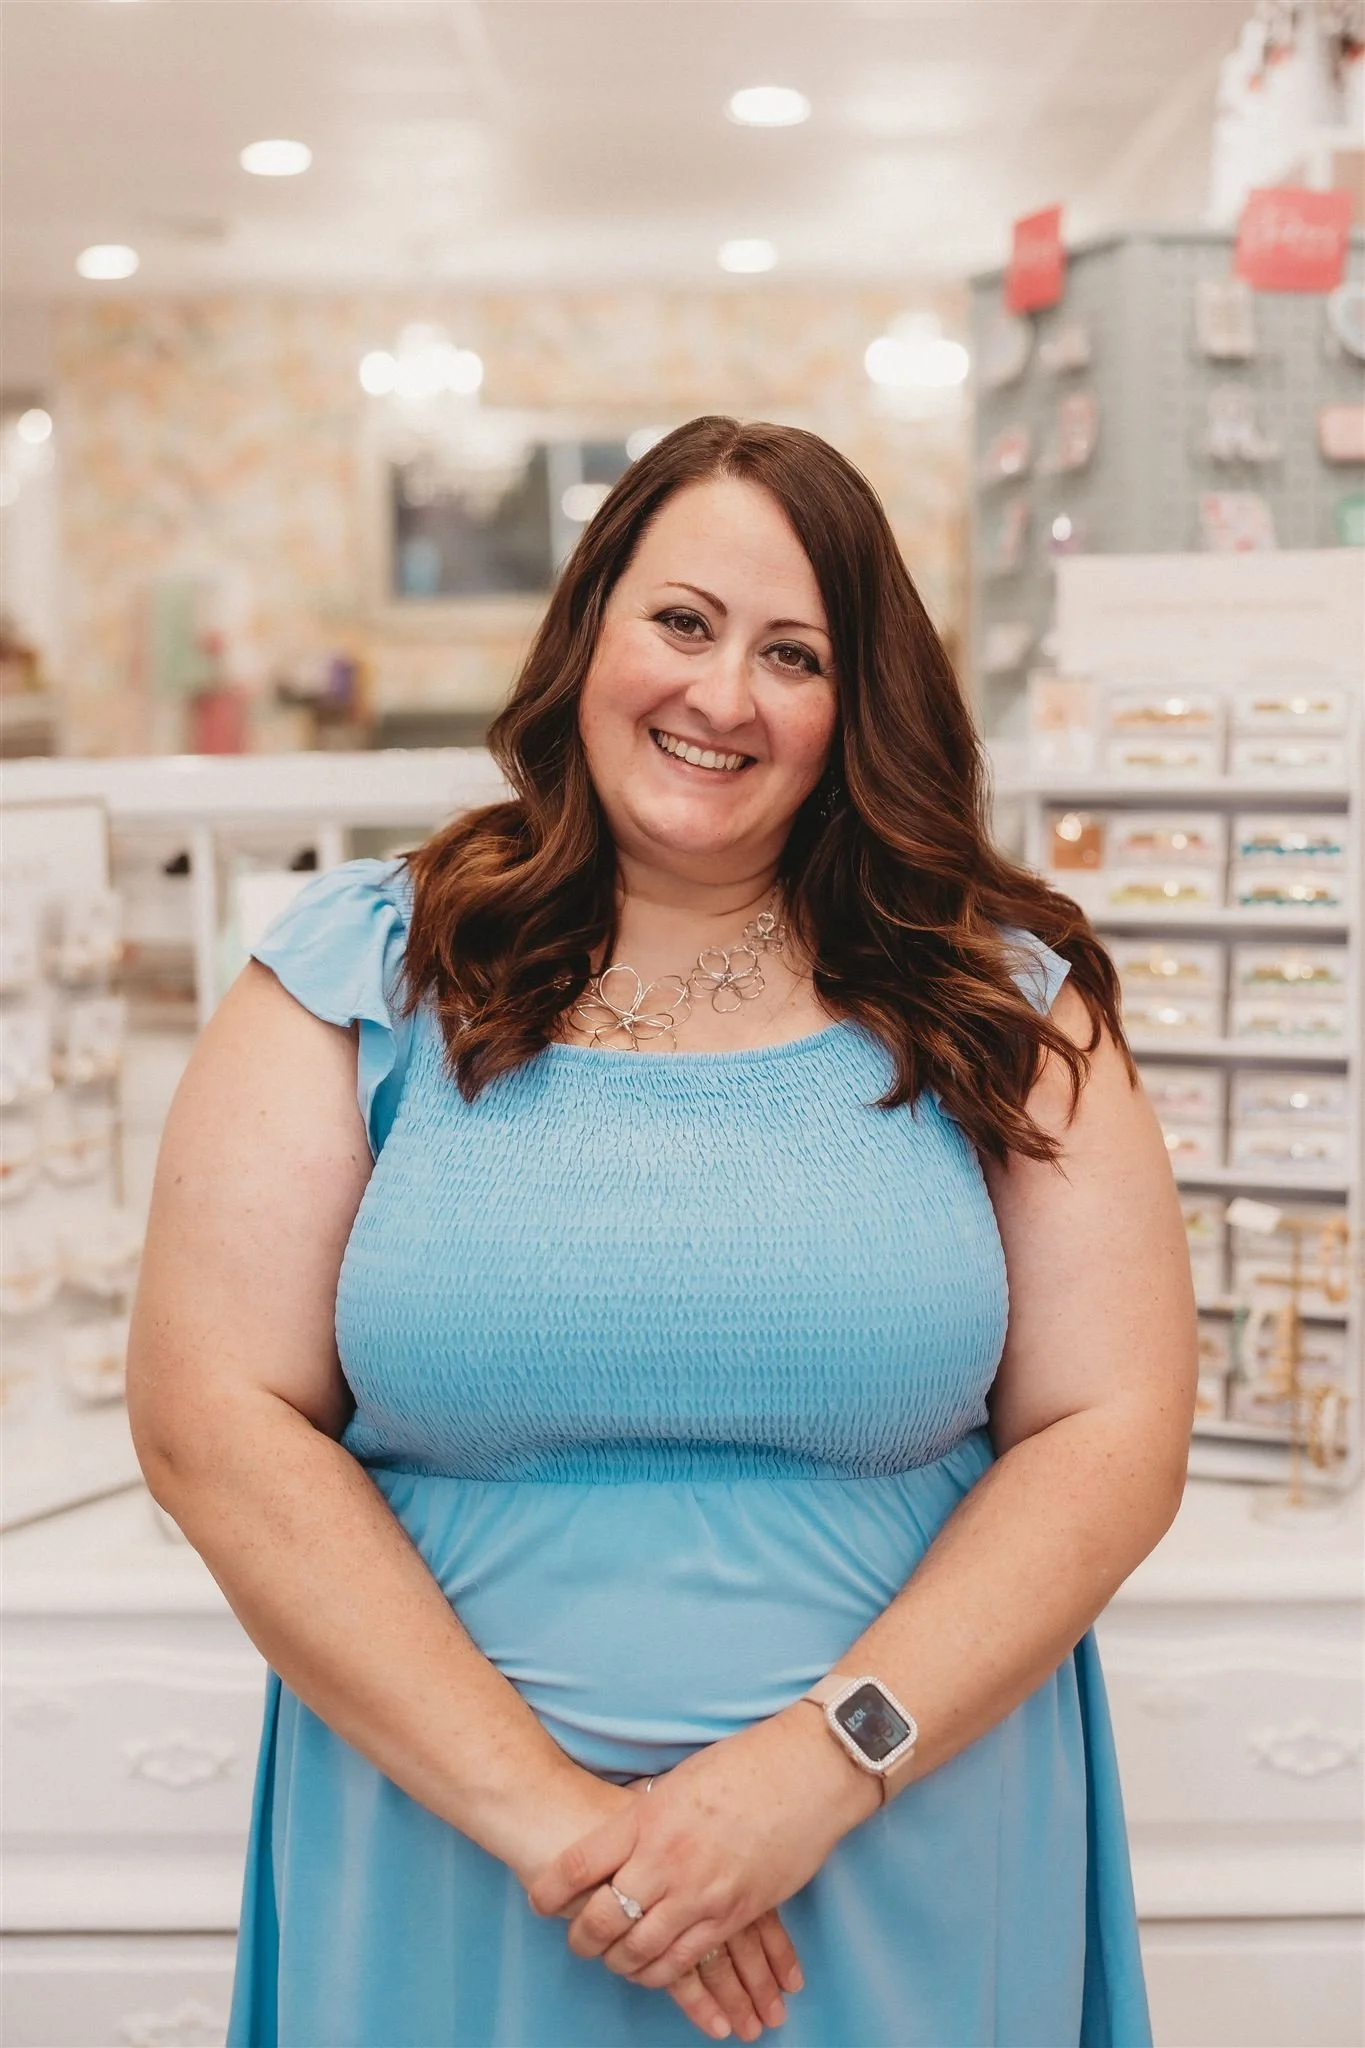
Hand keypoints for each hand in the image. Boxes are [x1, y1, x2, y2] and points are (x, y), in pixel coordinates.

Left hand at [529, 1706, 878, 1995]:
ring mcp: (702, 1892)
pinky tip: (654, 1968)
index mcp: (646, 1818)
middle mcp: (667, 1859)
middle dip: (583, 1939)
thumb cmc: (742, 1766)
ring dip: (620, 1962)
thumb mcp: (677, 1781)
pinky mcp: (735, 1914)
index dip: (550, 1891)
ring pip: (642, 1951)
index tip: (540, 1902)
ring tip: (613, 1959)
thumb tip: (619, 1841)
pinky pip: (687, 1960)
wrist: (806, 1772)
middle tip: (578, 1941)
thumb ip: (645, 1817)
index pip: (578, 1866)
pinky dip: (663, 1972)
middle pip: (603, 1919)